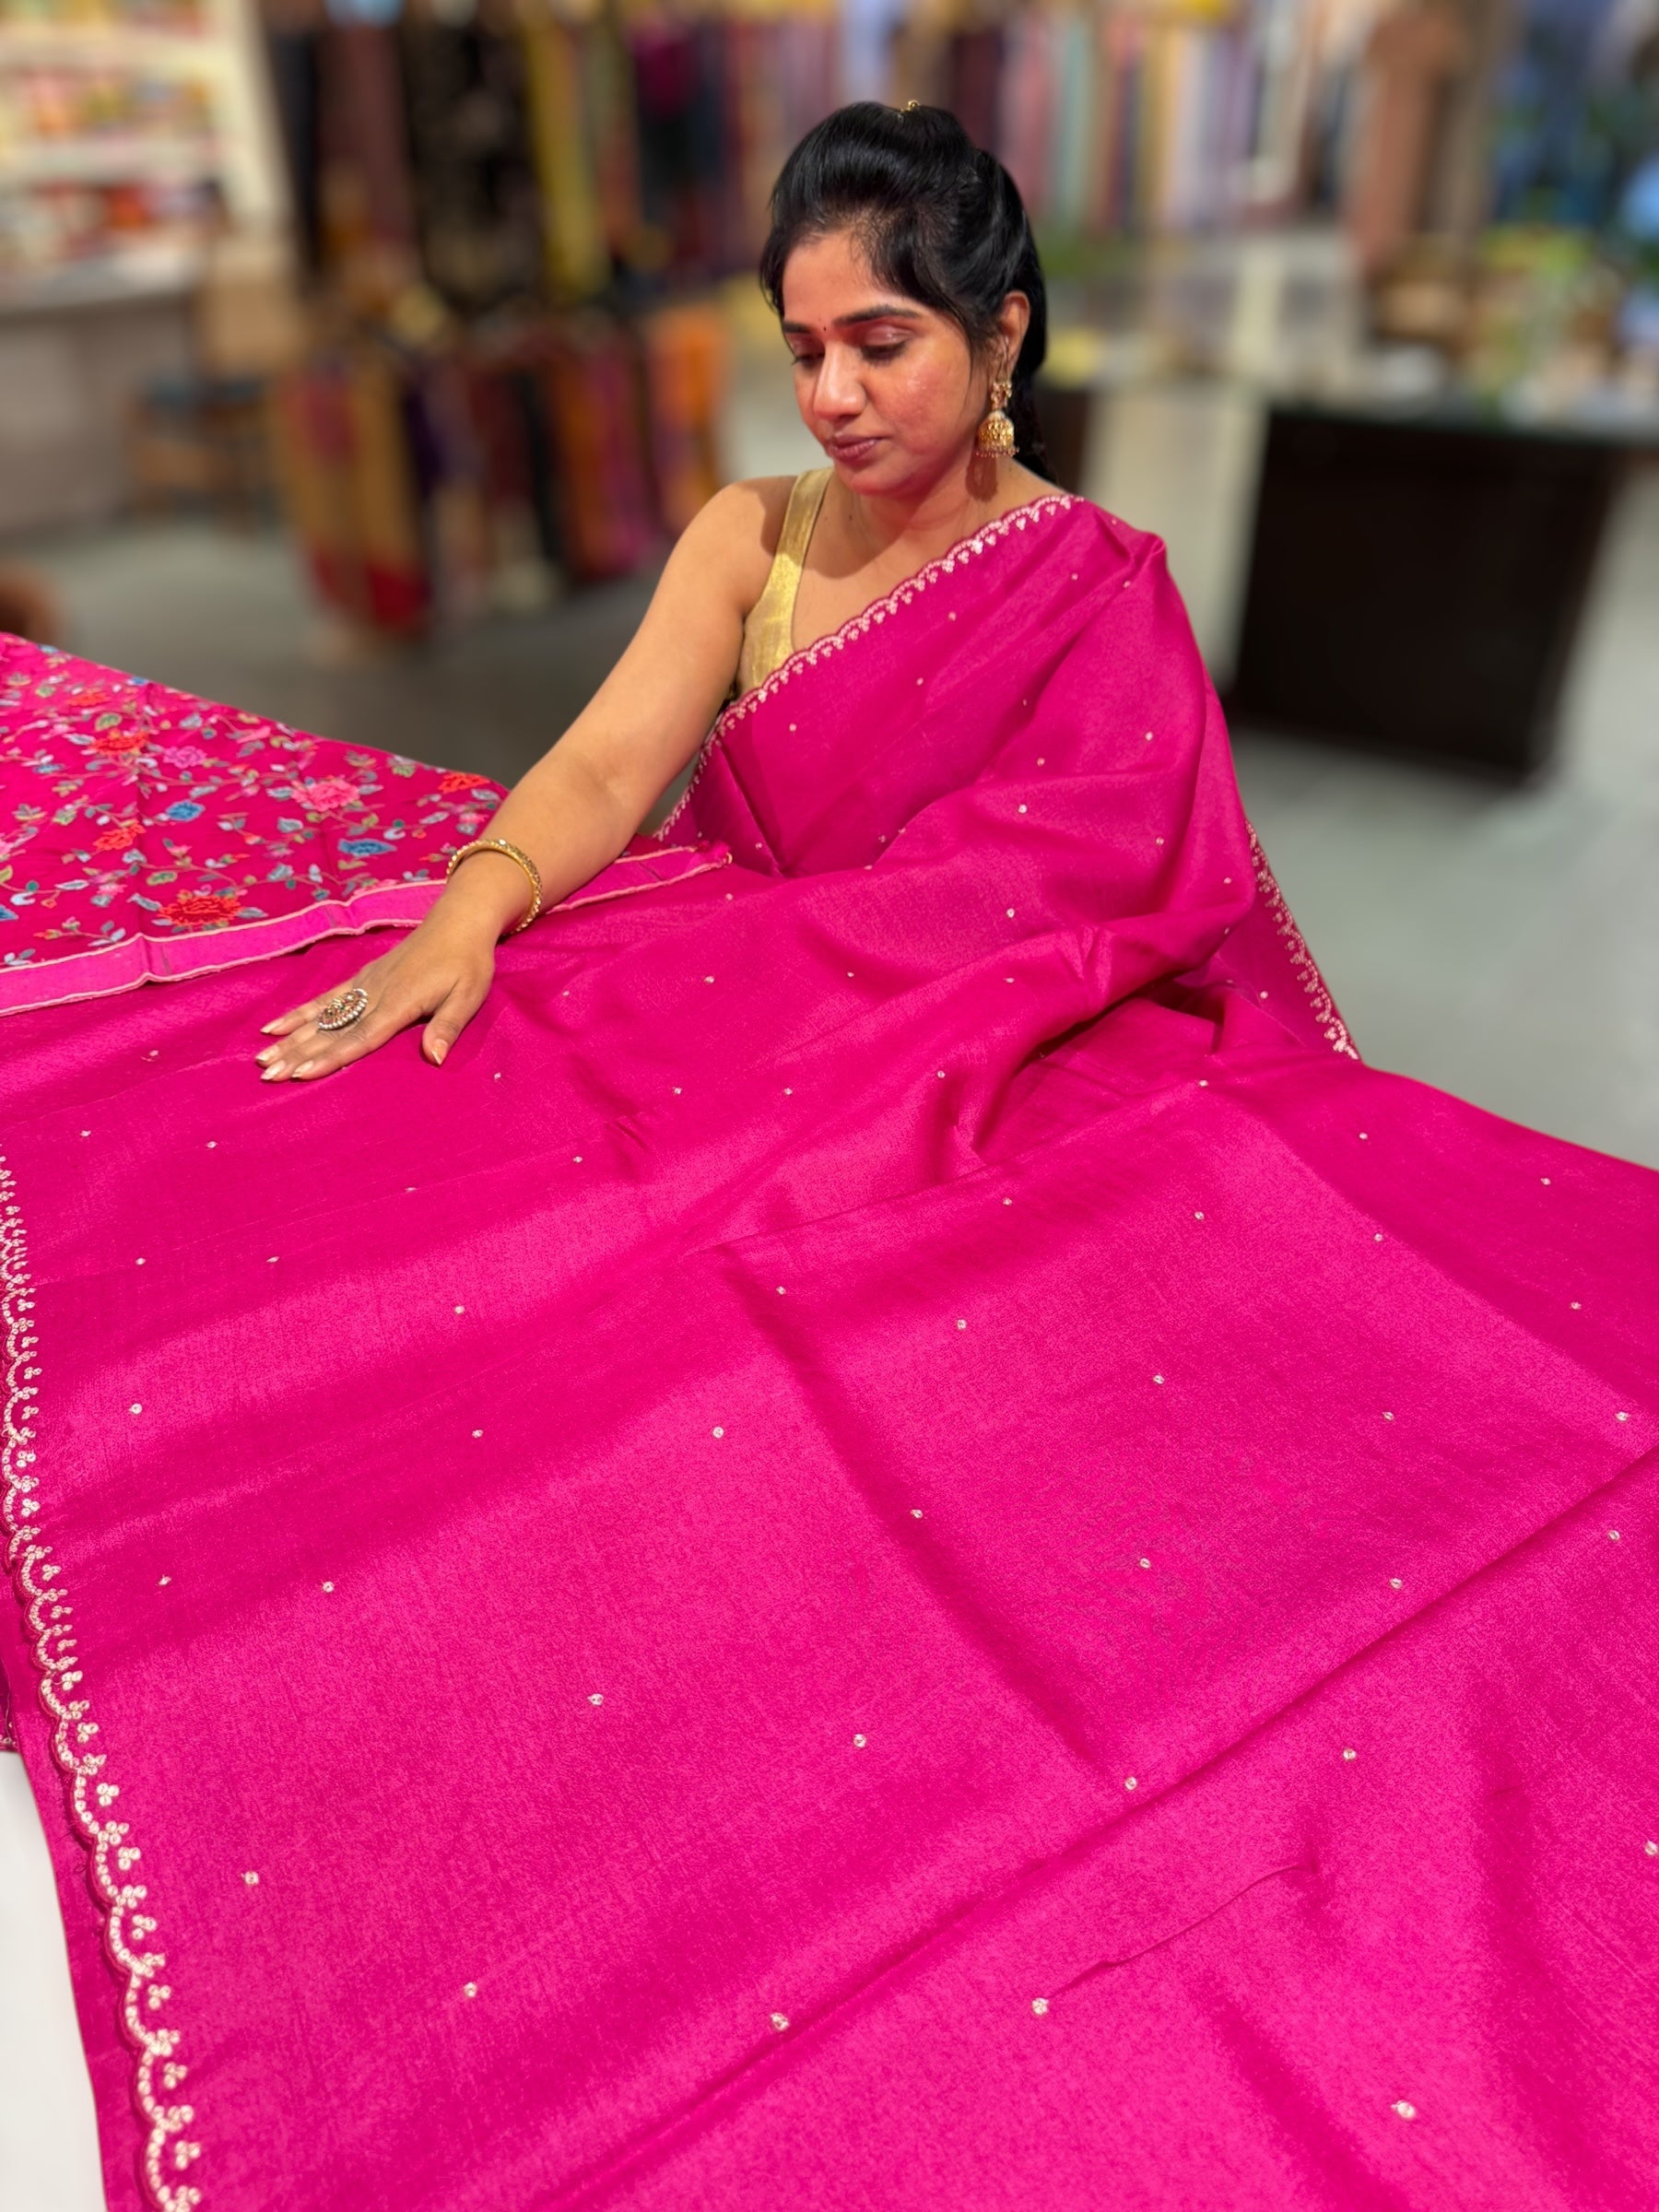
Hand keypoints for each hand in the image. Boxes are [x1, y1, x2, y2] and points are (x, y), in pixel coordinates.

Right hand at [255, 906, 497, 1081]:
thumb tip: (434, 1059)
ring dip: (291, 1038)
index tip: (302, 1073)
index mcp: (400, 1003)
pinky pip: (325, 998)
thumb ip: (448, 1026)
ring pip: (321, 1016)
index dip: (331, 1057)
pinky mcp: (361, 978)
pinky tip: (276, 1026)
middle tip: (267, 1075)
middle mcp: (374, 994)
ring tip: (262, 1057)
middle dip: (298, 1054)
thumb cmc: (468, 963)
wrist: (457, 922)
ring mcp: (364, 984)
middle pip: (331, 1030)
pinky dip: (299, 1013)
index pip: (360, 1037)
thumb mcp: (468, 995)